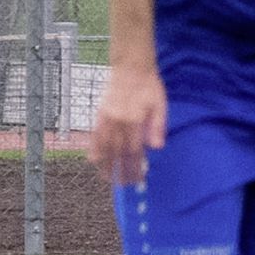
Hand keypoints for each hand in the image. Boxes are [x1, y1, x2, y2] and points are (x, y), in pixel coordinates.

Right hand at [88, 62, 166, 187]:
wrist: (131, 68)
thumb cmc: (149, 87)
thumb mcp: (160, 104)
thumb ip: (157, 126)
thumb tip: (157, 148)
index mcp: (134, 121)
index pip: (134, 151)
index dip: (135, 167)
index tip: (138, 179)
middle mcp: (117, 122)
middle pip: (118, 152)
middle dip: (121, 171)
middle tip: (124, 185)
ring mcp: (106, 119)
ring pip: (103, 147)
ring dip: (105, 164)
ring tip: (108, 178)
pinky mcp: (99, 115)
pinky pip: (94, 136)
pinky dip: (94, 149)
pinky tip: (94, 160)